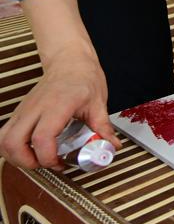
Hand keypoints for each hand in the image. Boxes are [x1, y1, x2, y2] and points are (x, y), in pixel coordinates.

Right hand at [0, 49, 119, 168]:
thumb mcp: (98, 103)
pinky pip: (5, 133)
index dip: (47, 157)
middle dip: (27, 162)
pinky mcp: (19, 112)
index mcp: (57, 105)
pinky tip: (30, 149)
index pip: (42, 137)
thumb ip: (103, 127)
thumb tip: (111, 146)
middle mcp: (35, 108)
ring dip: (15, 156)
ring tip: (37, 158)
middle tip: (47, 163)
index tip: (61, 162)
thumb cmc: (83, 78)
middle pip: (13, 142)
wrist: (69, 60)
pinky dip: (12, 147)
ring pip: (3, 139)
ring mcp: (24, 110)